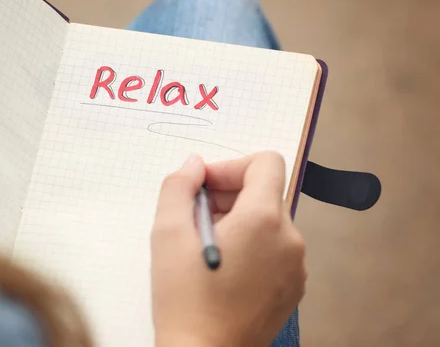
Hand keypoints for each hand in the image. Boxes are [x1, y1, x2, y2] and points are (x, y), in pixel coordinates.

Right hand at [151, 152, 306, 346]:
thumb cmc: (185, 300)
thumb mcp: (167, 234)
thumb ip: (179, 187)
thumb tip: (195, 165)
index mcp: (264, 220)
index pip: (266, 163)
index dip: (231, 167)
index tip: (204, 188)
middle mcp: (290, 239)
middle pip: (265, 193)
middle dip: (228, 195)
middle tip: (194, 218)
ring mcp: (296, 266)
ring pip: (269, 221)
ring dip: (238, 221)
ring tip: (206, 247)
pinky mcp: (293, 287)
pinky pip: (275, 248)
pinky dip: (251, 245)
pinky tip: (223, 268)